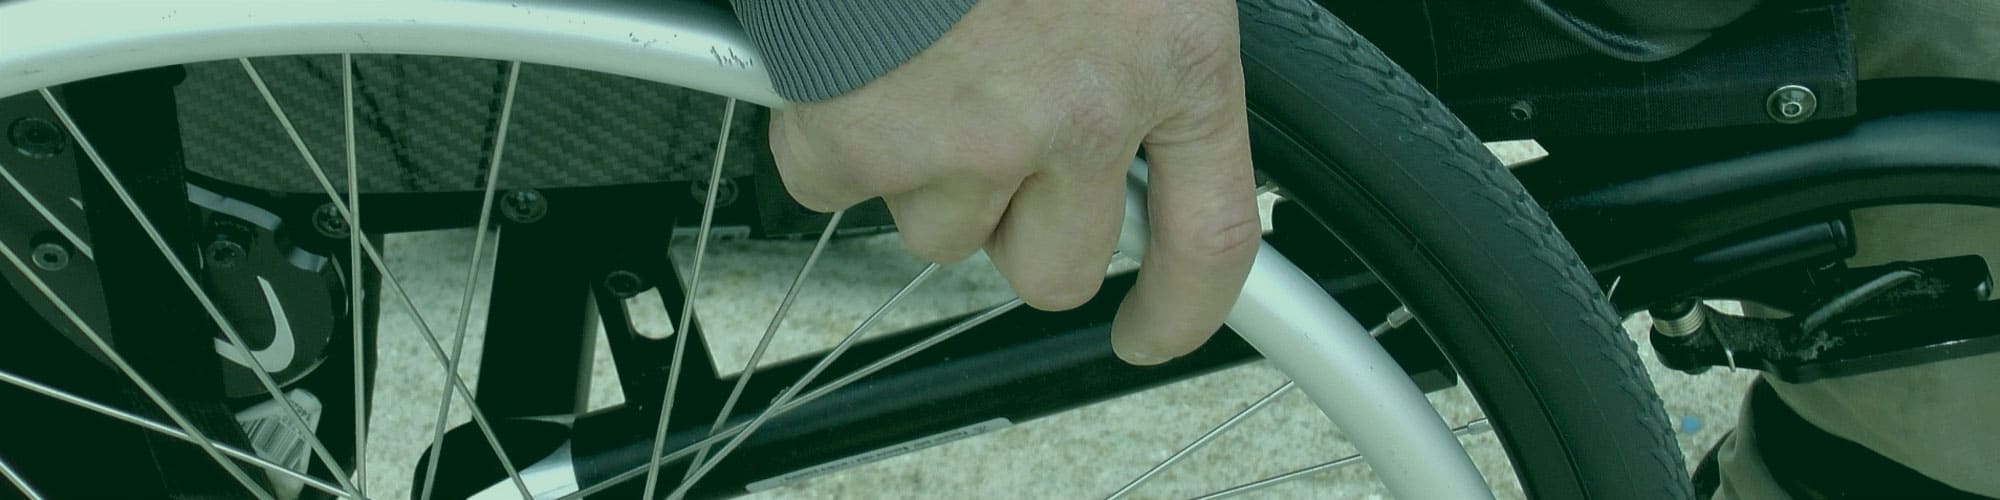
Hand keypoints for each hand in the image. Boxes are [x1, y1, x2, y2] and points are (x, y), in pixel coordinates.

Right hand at [769, 0, 1256, 364]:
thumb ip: (1146, 37)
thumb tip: (1135, 113)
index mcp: (1175, 56)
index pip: (1209, 237)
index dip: (1181, 307)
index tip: (1150, 330)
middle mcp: (1084, 115)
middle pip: (1053, 266)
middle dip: (1018, 225)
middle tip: (989, 146)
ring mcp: (970, 136)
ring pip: (939, 232)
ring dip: (923, 169)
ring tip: (915, 64)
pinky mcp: (859, 137)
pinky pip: (833, 187)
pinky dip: (829, 136)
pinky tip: (849, 64)